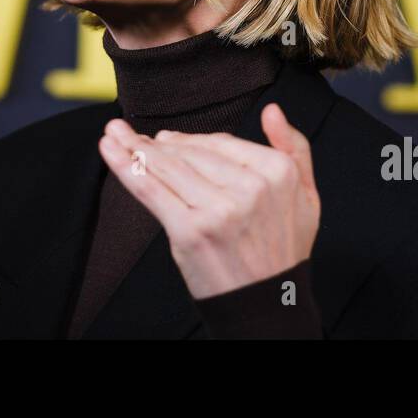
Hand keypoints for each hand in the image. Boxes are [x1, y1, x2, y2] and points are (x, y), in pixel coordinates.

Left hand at [97, 103, 320, 299]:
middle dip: (157, 144)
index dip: (190, 140)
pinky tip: (110, 150)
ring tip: (114, 135)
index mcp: (277, 172)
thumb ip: (295, 148)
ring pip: (168, 167)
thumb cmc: (282, 251)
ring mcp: (218, 209)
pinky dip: (125, 166)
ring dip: (133, 147)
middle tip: (131, 136)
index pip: (221, 142)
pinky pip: (151, 189)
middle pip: (191, 153)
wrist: (267, 306)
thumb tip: (272, 111)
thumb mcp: (307, 196)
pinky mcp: (190, 231)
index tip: (167, 139)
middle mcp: (250, 187)